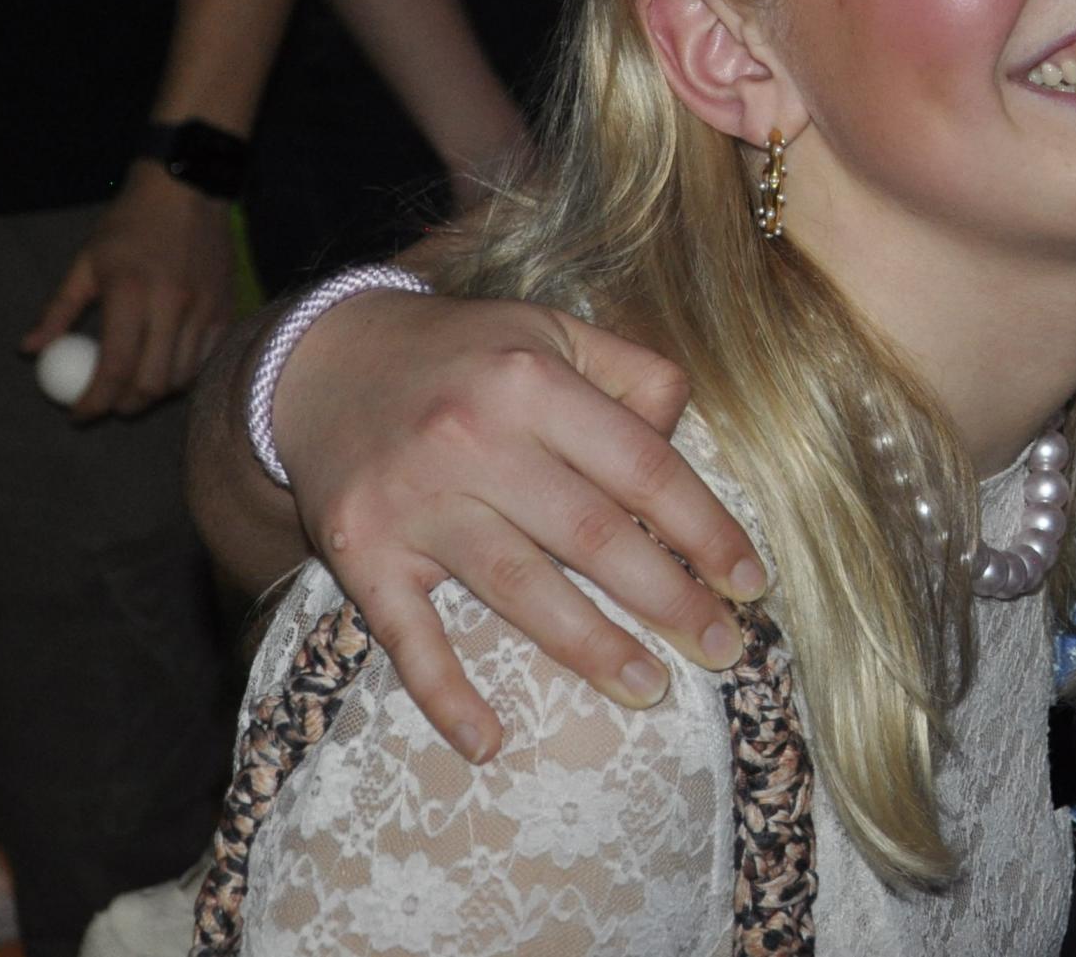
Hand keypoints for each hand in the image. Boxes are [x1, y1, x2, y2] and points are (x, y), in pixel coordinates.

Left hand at [21, 164, 234, 420]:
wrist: (190, 188)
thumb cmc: (130, 224)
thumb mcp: (85, 261)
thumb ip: (58, 310)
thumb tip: (29, 351)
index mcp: (131, 294)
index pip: (114, 368)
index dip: (94, 401)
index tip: (78, 414)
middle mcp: (172, 306)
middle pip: (151, 383)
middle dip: (125, 405)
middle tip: (108, 404)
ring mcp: (205, 310)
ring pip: (183, 377)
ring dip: (156, 392)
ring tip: (136, 387)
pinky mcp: (227, 308)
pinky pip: (207, 359)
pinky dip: (185, 374)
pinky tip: (168, 367)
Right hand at [271, 288, 766, 761]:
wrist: (325, 361)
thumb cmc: (468, 355)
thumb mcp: (553, 333)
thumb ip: (632, 376)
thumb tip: (683, 445)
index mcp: (533, 381)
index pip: (642, 466)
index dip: (704, 528)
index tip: (750, 582)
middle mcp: (474, 437)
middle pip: (591, 534)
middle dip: (668, 599)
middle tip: (722, 649)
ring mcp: (414, 499)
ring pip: (518, 587)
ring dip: (590, 647)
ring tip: (649, 688)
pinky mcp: (360, 550)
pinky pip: (408, 634)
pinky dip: (445, 693)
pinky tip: (489, 741)